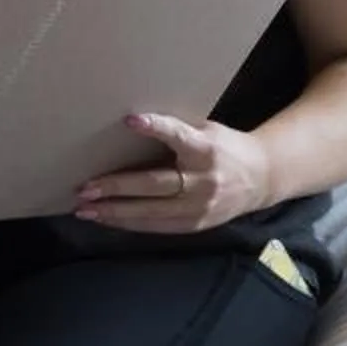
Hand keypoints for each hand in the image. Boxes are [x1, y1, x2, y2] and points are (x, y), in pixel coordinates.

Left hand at [75, 112, 275, 232]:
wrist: (262, 178)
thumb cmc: (223, 147)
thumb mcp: (206, 131)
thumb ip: (177, 131)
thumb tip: (128, 123)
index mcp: (206, 150)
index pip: (179, 136)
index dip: (157, 128)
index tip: (130, 119)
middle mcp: (203, 181)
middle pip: (155, 185)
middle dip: (117, 187)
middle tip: (85, 188)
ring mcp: (200, 208)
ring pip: (151, 212)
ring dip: (115, 212)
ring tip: (84, 210)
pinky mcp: (195, 225)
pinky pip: (157, 226)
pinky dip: (129, 223)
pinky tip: (106, 220)